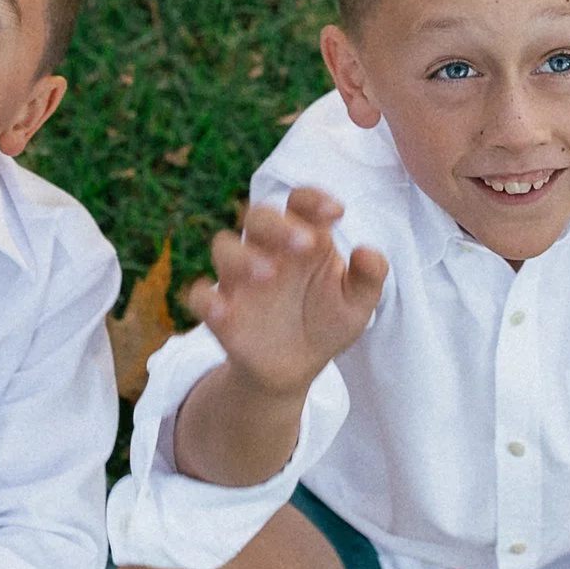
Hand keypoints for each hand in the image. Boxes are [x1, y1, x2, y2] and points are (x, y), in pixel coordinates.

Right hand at [186, 187, 389, 396]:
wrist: (297, 369)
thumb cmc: (327, 323)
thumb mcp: (357, 304)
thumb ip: (369, 277)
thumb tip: (369, 252)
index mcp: (303, 239)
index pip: (300, 203)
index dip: (313, 199)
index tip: (335, 212)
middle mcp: (267, 250)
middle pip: (259, 216)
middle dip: (279, 224)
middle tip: (307, 244)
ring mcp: (241, 279)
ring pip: (223, 246)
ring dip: (242, 256)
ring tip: (269, 275)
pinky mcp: (220, 311)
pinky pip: (200, 295)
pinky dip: (206, 299)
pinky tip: (223, 312)